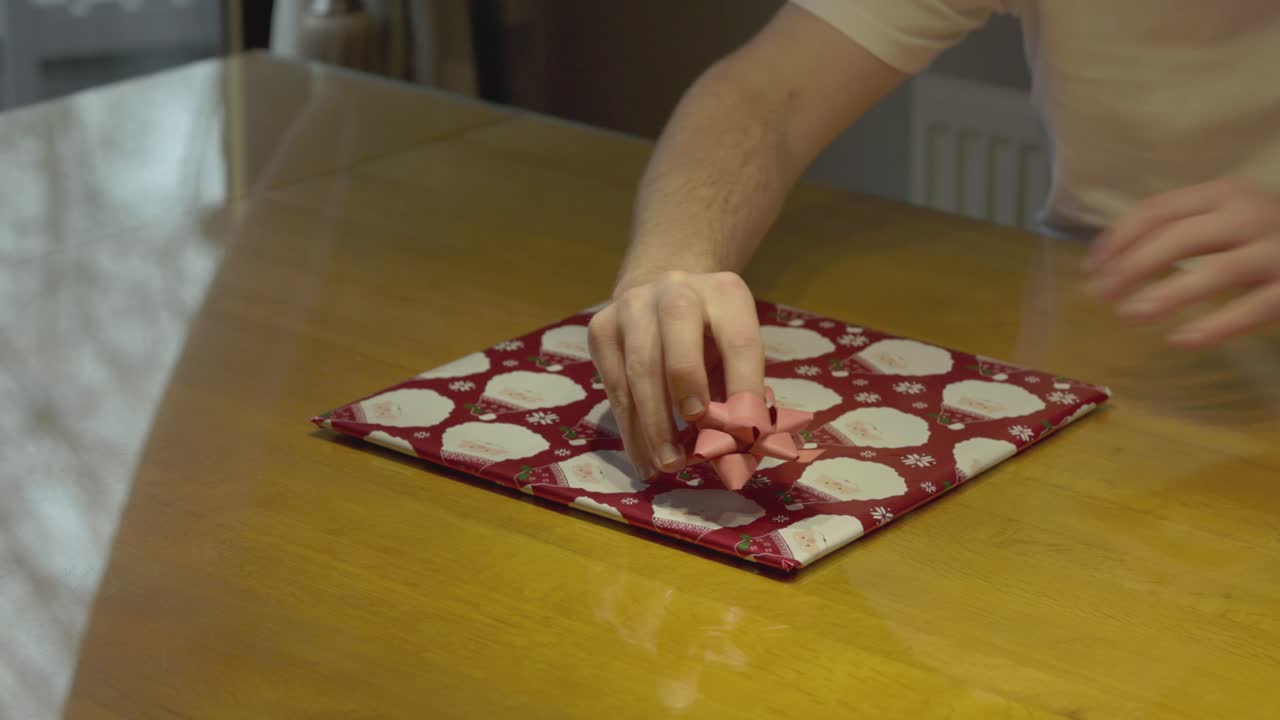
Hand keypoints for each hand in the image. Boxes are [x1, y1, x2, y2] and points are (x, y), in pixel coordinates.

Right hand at [587, 271, 764, 479]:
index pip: (739, 342)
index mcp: (725, 294)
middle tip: (693, 442)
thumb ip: (738, 394)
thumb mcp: (732, 353)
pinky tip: (643, 458)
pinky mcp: (602, 328)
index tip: (744, 432)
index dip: (743, 388)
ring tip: (667, 465)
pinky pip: (613, 385)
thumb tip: (739, 451)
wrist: (659, 295)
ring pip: (639, 368)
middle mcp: (677, 290)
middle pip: (677, 341)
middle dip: (685, 393)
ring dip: (653, 425)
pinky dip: (630, 428)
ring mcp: (633, 305)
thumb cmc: (707, 337)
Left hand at [1085, 178, 1279, 347]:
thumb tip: (1113, 260)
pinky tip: (1180, 340)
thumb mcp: (1230, 217)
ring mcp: (1276, 250)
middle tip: (1101, 295)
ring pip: (1213, 272)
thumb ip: (1185, 228)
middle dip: (1130, 268)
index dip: (1118, 239)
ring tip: (1129, 316)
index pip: (1157, 210)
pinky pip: (1252, 308)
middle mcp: (1251, 214)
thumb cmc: (1271, 235)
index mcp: (1226, 193)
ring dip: (1164, 295)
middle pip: (1177, 238)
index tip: (1092, 267)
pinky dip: (1213, 326)